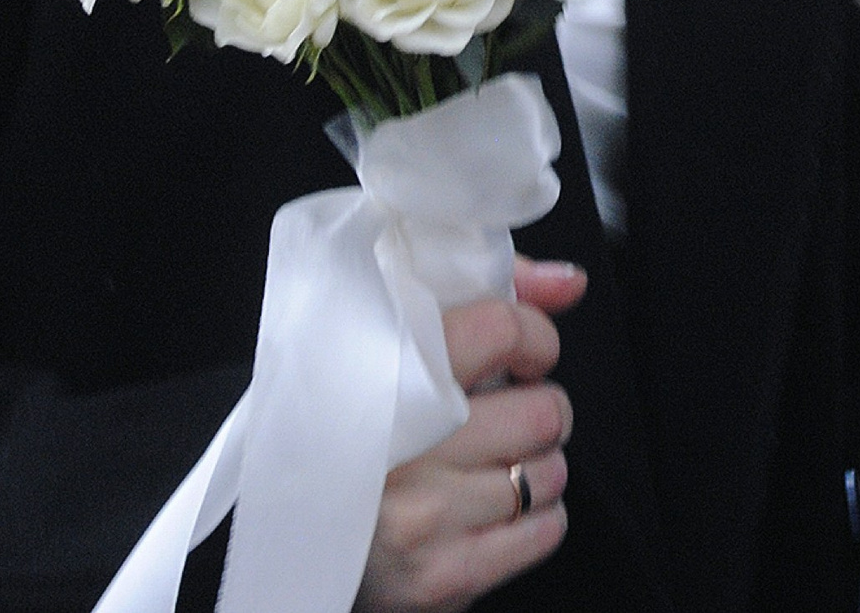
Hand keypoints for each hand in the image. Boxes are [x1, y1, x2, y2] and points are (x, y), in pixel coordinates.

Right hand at [357, 258, 586, 611]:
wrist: (290, 523)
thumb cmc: (360, 417)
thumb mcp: (405, 340)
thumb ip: (495, 296)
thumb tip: (570, 282)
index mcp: (388, 374)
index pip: (504, 329)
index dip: (533, 336)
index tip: (524, 351)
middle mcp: (405, 449)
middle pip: (543, 411)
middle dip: (539, 408)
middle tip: (506, 413)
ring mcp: (422, 517)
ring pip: (550, 473)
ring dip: (536, 465)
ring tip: (492, 462)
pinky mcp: (439, 576)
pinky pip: (543, 532)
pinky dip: (537, 517)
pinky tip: (495, 505)